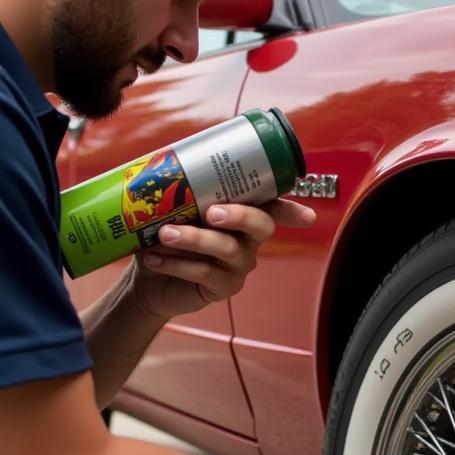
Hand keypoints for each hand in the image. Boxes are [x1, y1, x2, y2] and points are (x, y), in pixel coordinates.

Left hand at [129, 198, 316, 318]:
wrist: (147, 278)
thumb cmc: (163, 236)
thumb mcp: (169, 208)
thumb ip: (178, 190)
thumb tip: (166, 167)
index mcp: (241, 214)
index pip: (273, 206)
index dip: (291, 210)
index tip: (307, 217)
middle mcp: (248, 239)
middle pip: (261, 225)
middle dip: (239, 215)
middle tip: (211, 213)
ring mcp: (238, 264)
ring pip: (228, 248)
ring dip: (194, 239)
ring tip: (164, 234)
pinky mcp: (223, 287)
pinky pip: (206, 273)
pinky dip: (177, 263)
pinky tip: (153, 258)